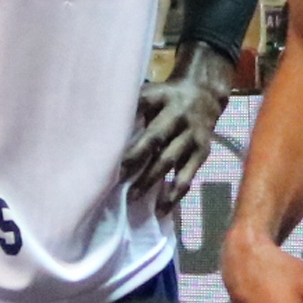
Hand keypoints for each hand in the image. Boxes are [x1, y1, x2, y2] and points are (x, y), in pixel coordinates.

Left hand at [121, 56, 232, 208]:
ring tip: (132, 198)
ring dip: (150, 180)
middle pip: (154, 138)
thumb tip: (97, 124)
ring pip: (169, 160)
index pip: (140, 108)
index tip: (107, 145)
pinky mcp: (202, 152)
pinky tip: (161, 210)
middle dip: (134, 159)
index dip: (125, 123)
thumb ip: (131, 106)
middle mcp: (178, 115)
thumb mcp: (150, 93)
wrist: (206, 95)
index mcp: (161, 98)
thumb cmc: (166, 98)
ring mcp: (192, 135)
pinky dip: (174, 194)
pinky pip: (187, 176)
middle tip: (113, 178)